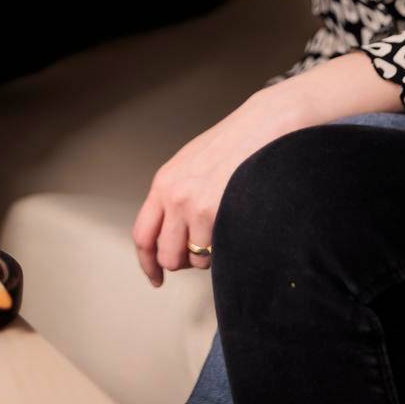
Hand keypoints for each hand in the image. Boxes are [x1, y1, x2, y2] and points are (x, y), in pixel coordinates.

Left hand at [132, 85, 303, 286]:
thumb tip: (174, 233)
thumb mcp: (191, 165)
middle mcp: (174, 197)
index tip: (155, 277)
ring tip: (221, 229)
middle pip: (166, 256)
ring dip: (207, 257)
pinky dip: (225, 251)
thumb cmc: (232, 145)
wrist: (262, 126)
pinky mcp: (219, 215)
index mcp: (164, 184)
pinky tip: (234, 226)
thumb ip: (177, 195)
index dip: (148, 263)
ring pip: (194, 261)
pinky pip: (216, 254)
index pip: (142, 235)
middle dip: (181, 263)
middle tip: (197, 254)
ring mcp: (195, 208)